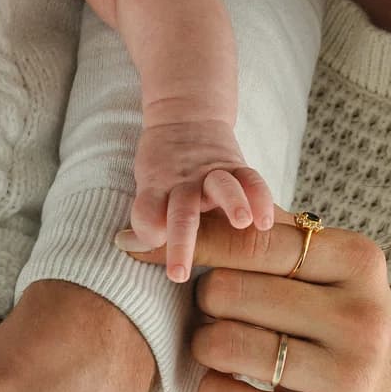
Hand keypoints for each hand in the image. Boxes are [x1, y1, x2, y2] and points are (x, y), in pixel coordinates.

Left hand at [122, 208, 390, 391]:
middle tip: (216, 312)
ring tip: (222, 345)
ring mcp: (348, 378)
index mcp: (358, 261)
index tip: (139, 247)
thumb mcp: (313, 266)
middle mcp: (362, 317)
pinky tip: (231, 383)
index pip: (252, 239)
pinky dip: (211, 388)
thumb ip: (254, 231)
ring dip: (203, 345)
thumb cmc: (325, 317)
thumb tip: (156, 222)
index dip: (191, 242)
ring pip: (222, 345)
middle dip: (204, 301)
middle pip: (227, 292)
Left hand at [127, 117, 275, 283]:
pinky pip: (251, 179)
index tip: (135, 246)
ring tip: (241, 222)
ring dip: (231, 203)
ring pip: (221, 187)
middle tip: (178, 274)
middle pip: (181, 213)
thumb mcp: (148, 184)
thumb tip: (123, 244)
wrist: (186, 118)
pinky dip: (260, 197)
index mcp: (157, 188)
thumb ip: (146, 216)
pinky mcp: (236, 166)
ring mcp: (212, 174)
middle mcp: (184, 183)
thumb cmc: (164, 167)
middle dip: (180, 243)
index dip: (144, 229)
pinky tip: (267, 220)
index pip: (147, 212)